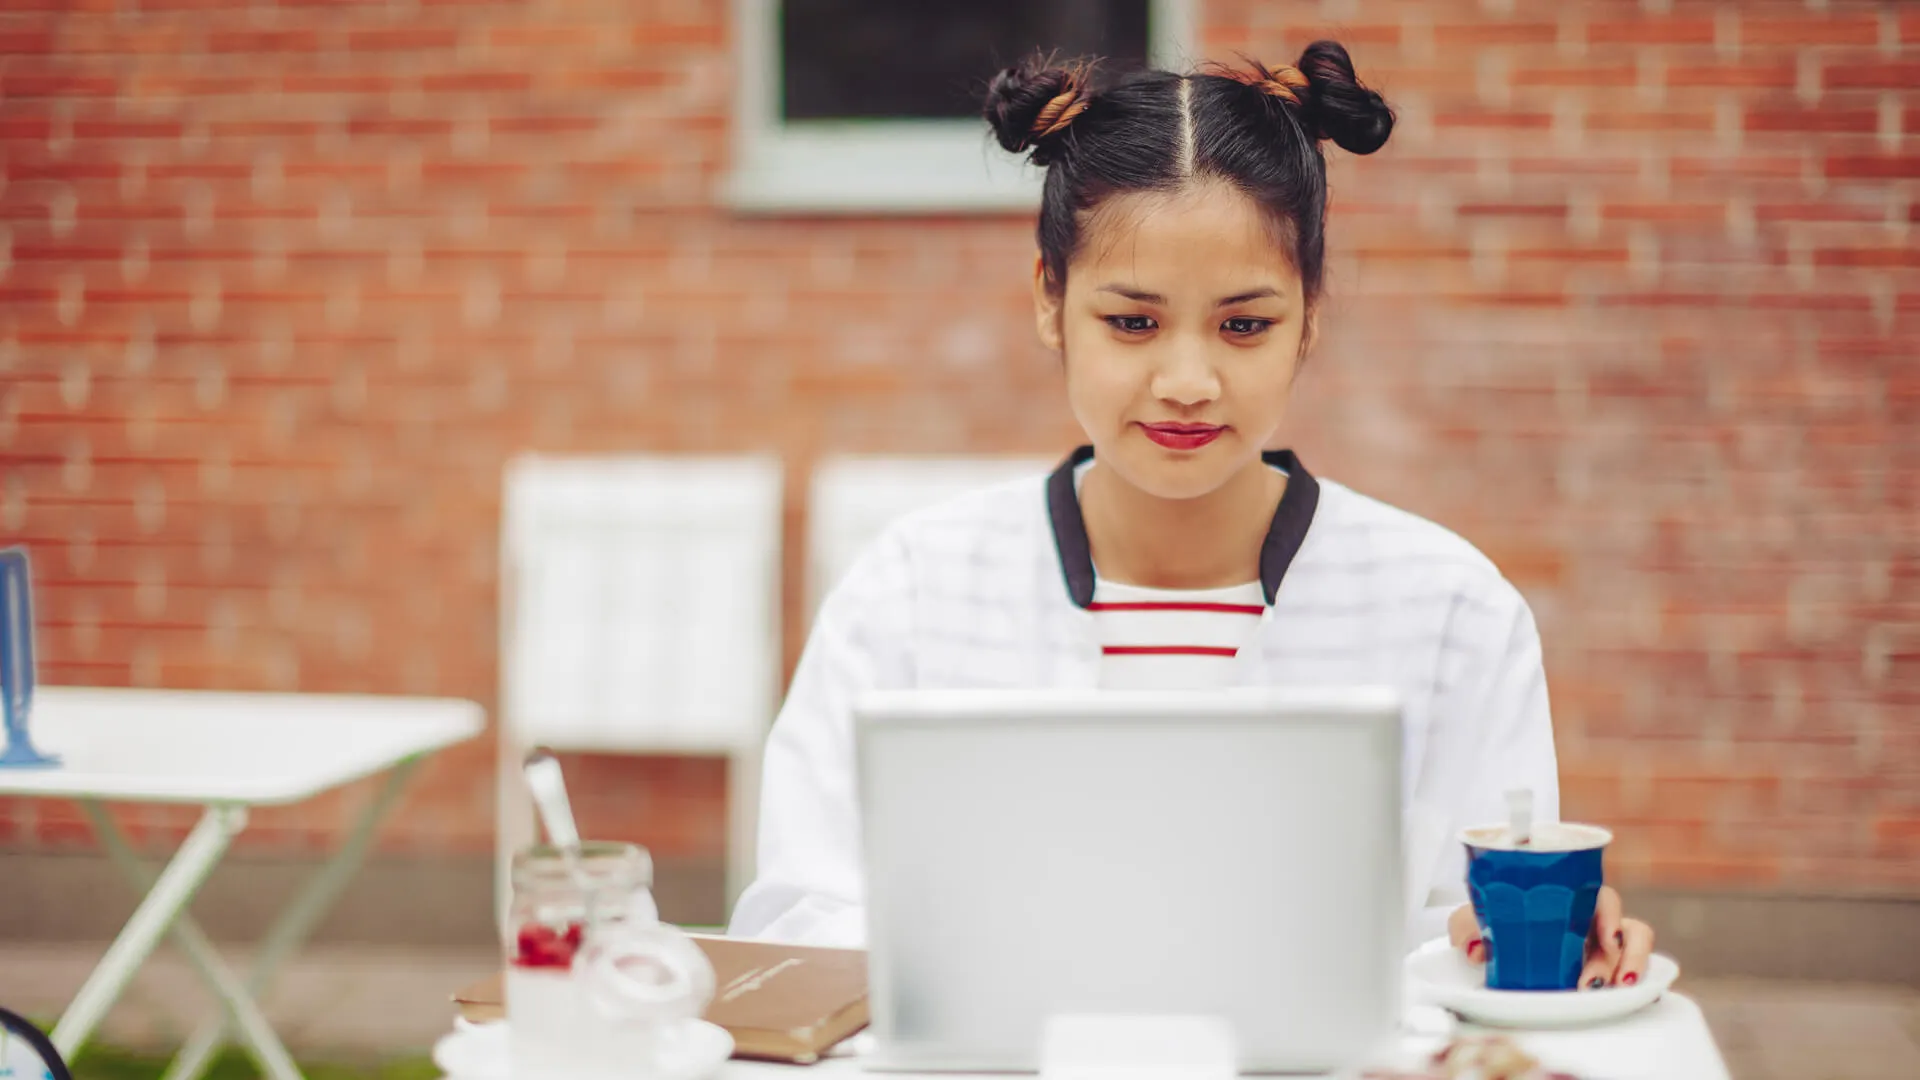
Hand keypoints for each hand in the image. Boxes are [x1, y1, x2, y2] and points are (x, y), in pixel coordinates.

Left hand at [1448, 886, 1654, 988]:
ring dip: (1634, 964)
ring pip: (1636, 942)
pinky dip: (1641, 980)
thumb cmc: (1489, 927)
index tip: (1608, 936)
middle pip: (1621, 926)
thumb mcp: (1471, 921)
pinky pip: (1634, 970)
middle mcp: (1588, 920)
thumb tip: (1478, 949)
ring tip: (1620, 988)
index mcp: (1563, 900)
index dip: (1609, 913)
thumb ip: (1467, 927)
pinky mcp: (1606, 971)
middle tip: (1589, 982)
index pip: (1597, 895)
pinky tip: (1626, 995)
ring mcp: (1600, 945)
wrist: (1486, 950)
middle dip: (1613, 957)